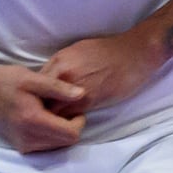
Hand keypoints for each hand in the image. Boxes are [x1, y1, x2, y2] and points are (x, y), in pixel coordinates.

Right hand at [0, 59, 89, 152]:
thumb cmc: (7, 80)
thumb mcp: (33, 78)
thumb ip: (58, 88)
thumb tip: (82, 94)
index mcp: (32, 121)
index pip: (71, 134)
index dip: (79, 121)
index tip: (74, 107)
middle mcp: (28, 138)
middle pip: (67, 142)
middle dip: (72, 126)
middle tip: (64, 108)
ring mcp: (23, 145)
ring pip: (58, 146)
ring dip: (62, 131)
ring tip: (53, 112)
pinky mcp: (21, 147)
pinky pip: (47, 146)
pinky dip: (52, 135)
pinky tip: (45, 119)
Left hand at [37, 28, 169, 120]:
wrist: (135, 53)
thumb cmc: (110, 51)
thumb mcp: (79, 51)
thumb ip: (62, 66)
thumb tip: (52, 79)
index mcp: (59, 60)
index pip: (36, 85)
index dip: (37, 97)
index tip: (40, 104)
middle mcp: (62, 73)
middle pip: (40, 98)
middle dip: (41, 108)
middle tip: (45, 117)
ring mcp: (74, 86)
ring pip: (52, 109)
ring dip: (54, 117)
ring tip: (57, 122)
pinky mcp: (89, 99)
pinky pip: (69, 114)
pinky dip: (68, 119)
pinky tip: (72, 121)